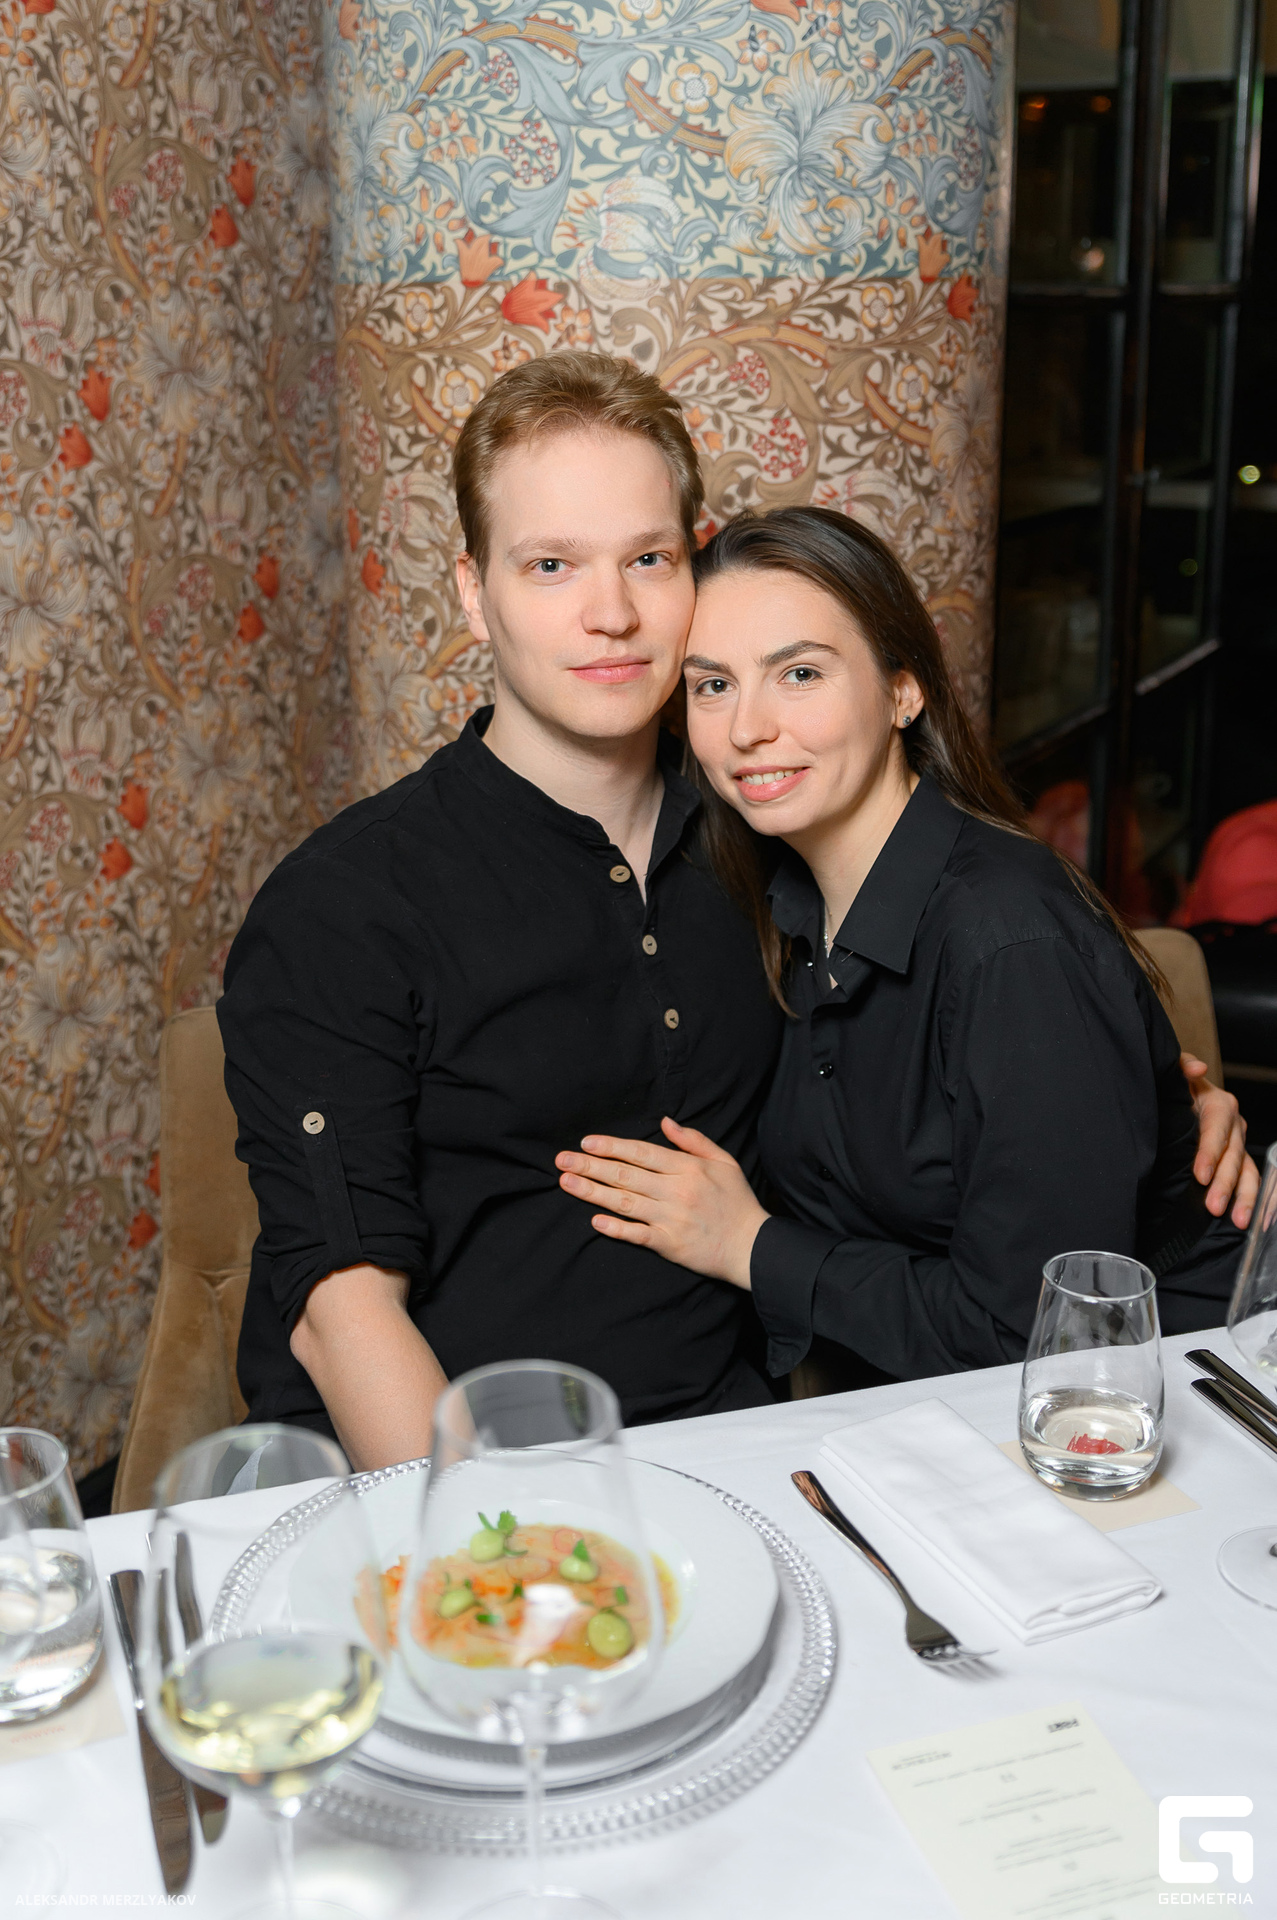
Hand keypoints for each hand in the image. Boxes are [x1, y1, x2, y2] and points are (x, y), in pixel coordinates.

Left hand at [556, 1117, 768, 1287]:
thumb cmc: (737, 1201)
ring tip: (566, 1183)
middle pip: (625, 1175)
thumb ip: (693, 1140)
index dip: (611, 1146)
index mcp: (688, 1168)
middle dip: (590, 1166)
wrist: (752, 1246)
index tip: (586, 1143)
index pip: (641, 1152)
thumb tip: (665, 1121)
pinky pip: (637, 1234)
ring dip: (592, 1192)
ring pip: (625, 1202)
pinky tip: (594, 1220)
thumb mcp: (723, 1162)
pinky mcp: (669, 1244)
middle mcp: (676, 1191)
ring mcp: (671, 1218)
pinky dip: (616, 1228)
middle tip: (562, 1160)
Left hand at [1181, 1052, 1257, 1228]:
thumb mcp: (1173, 1075)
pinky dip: (1252, 1200)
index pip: (1217, 1129)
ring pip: (1247, 1172)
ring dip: (1244, 1197)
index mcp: (1220, 1104)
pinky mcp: (1238, 1162)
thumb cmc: (1175, 1089)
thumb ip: (1180, 1067)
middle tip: (1214, 1205)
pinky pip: (1250, 1181)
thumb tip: (1196, 1068)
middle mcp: (1235, 1125)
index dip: (1210, 1152)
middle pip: (1233, 1156)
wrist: (1175, 1101)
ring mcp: (1239, 1145)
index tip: (1200, 1175)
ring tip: (1236, 1220)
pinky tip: (1249, 1220)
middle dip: (1226, 1183)